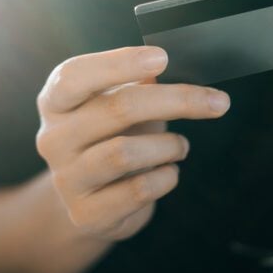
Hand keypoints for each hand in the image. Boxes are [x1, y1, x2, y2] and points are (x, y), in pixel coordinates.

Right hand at [35, 46, 229, 240]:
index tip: (163, 58)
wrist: (92, 202)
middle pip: (117, 109)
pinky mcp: (86, 214)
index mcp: (56, 102)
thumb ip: (140, 84)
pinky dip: (166, 177)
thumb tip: (176, 66)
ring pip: (125, 153)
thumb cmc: (112, 139)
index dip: (119, 64)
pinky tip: (168, 173)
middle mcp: (53, 139)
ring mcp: (67, 179)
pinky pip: (138, 191)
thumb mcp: (119, 105)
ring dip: (168, 146)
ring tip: (181, 147)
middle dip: (176, 101)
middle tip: (218, 102)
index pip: (75, 76)